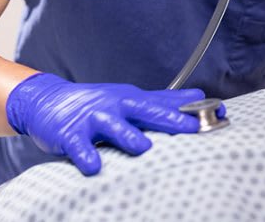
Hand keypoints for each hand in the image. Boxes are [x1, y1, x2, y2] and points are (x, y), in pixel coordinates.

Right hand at [5, 73, 207, 174]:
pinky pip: (79, 146)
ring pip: (112, 126)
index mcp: (132, 99)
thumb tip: (198, 97)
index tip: (217, 113)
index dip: (189, 110)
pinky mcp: (70, 134)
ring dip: (128, 136)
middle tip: (190, 127)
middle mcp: (115, 106)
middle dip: (168, 119)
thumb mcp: (129, 99)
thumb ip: (162, 102)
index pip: (164, 104)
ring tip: (144, 147)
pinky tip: (95, 167)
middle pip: (144, 110)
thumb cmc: (95, 103)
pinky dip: (86, 155)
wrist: (47, 100)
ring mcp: (92, 118)